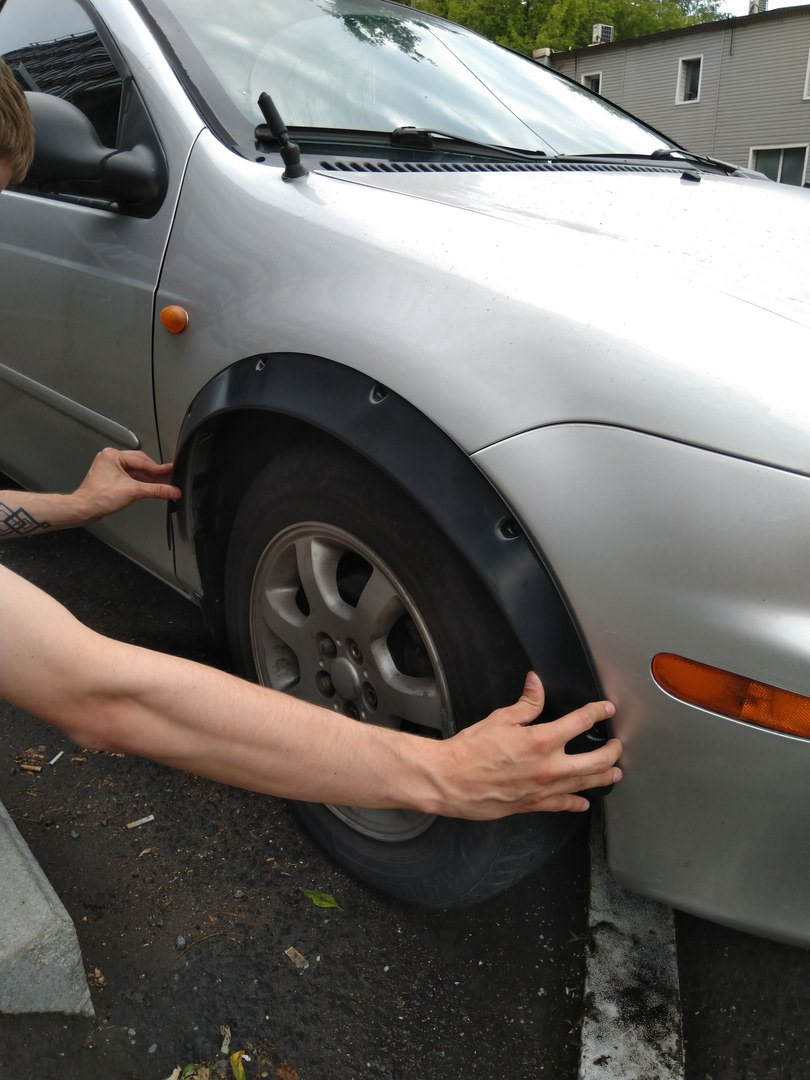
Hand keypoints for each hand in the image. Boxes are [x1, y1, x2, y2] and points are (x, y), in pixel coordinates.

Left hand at [73, 448, 180, 521]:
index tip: (171, 472)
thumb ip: (156, 490)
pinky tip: (151, 487)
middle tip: (170, 478)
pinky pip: (131, 477)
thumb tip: (172, 490)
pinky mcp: (112, 478)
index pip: (142, 460)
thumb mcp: (133, 492)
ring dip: (149, 479)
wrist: (84, 510)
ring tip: (164, 484)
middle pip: (141, 464)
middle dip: (155, 473)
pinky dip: (141, 482)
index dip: (159, 468)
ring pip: (136, 471)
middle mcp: (111, 459)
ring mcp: (111, 469)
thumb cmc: (98, 498)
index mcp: (113, 455)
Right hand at [433, 672, 621, 818]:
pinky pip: (563, 805)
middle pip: (596, 760)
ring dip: (604, 777)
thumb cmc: (471, 750)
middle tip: (617, 745)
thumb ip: (526, 703)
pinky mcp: (534, 805)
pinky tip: (584, 802)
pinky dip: (577, 803)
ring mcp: (544, 789)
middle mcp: (550, 767)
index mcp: (542, 740)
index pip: (581, 722)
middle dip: (611, 751)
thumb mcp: (500, 718)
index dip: (597, 712)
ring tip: (615, 772)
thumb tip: (537, 684)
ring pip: (585, 784)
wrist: (451, 780)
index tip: (606, 708)